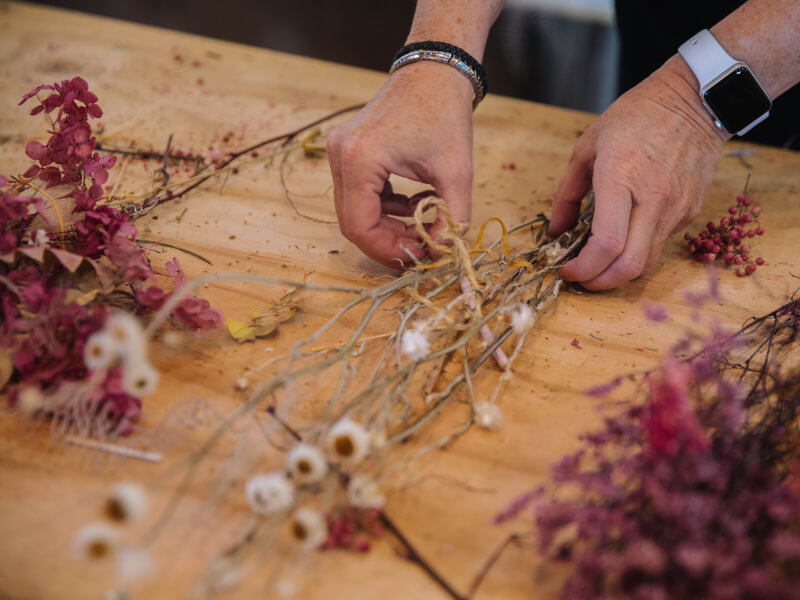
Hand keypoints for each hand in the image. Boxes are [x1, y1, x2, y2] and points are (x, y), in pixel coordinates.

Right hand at [327, 63, 474, 268]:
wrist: (434, 71)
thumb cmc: (445, 114)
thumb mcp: (457, 174)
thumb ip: (452, 219)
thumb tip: (441, 255)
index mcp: (360, 160)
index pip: (358, 226)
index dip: (387, 250)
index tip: (417, 256)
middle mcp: (339, 155)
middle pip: (352, 221)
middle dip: (387, 240)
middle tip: (421, 246)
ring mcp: (338, 151)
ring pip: (354, 210)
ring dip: (387, 225)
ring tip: (423, 223)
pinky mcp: (346, 150)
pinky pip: (358, 194)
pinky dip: (385, 207)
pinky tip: (414, 203)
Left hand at [548, 56, 727, 289]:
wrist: (695, 101)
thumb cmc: (636, 117)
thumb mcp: (587, 147)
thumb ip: (566, 194)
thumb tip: (555, 232)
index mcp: (621, 178)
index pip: (607, 244)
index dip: (583, 268)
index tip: (565, 269)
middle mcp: (653, 199)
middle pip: (629, 267)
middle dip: (599, 283)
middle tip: (581, 278)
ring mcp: (676, 208)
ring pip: (646, 263)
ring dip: (618, 273)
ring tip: (597, 264)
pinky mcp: (690, 212)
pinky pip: (659, 244)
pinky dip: (636, 251)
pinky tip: (623, 239)